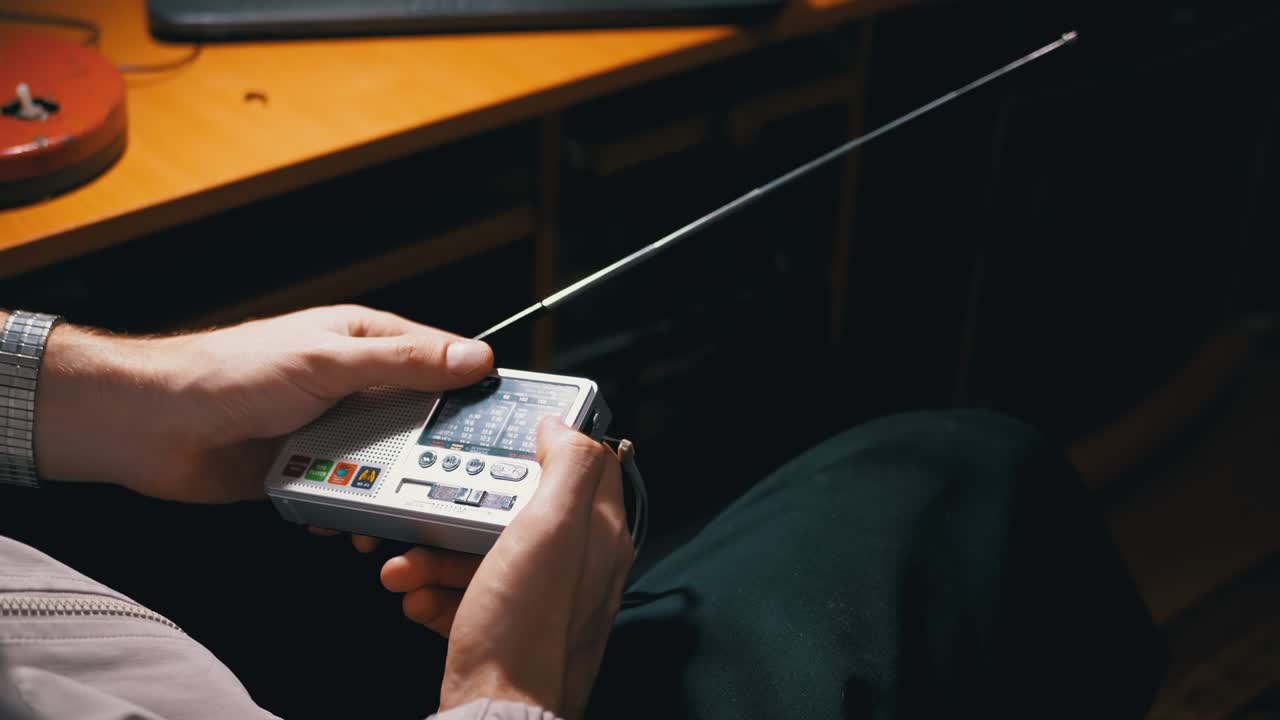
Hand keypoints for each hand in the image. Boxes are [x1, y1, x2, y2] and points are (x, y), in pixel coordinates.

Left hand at [32, 305, 492, 502]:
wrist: (151, 425)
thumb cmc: (229, 373)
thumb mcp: (329, 361)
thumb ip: (403, 362)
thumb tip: (472, 357)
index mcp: (364, 343)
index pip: (438, 361)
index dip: (470, 389)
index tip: (499, 423)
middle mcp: (352, 386)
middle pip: (418, 421)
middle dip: (431, 452)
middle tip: (451, 480)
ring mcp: (330, 429)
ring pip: (386, 464)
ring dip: (387, 487)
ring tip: (390, 508)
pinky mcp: (307, 470)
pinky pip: (348, 494)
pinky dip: (350, 509)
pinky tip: (345, 518)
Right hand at [381, 419, 633, 718]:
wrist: (496, 717)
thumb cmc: (526, 629)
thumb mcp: (551, 528)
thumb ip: (565, 467)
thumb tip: (563, 426)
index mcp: (600, 536)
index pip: (590, 466)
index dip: (551, 443)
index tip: (510, 436)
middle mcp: (578, 567)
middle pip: (521, 511)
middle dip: (466, 508)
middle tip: (433, 512)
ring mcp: (542, 602)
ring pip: (486, 554)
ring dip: (437, 555)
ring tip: (407, 565)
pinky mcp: (509, 632)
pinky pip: (470, 597)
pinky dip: (438, 594)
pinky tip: (417, 598)